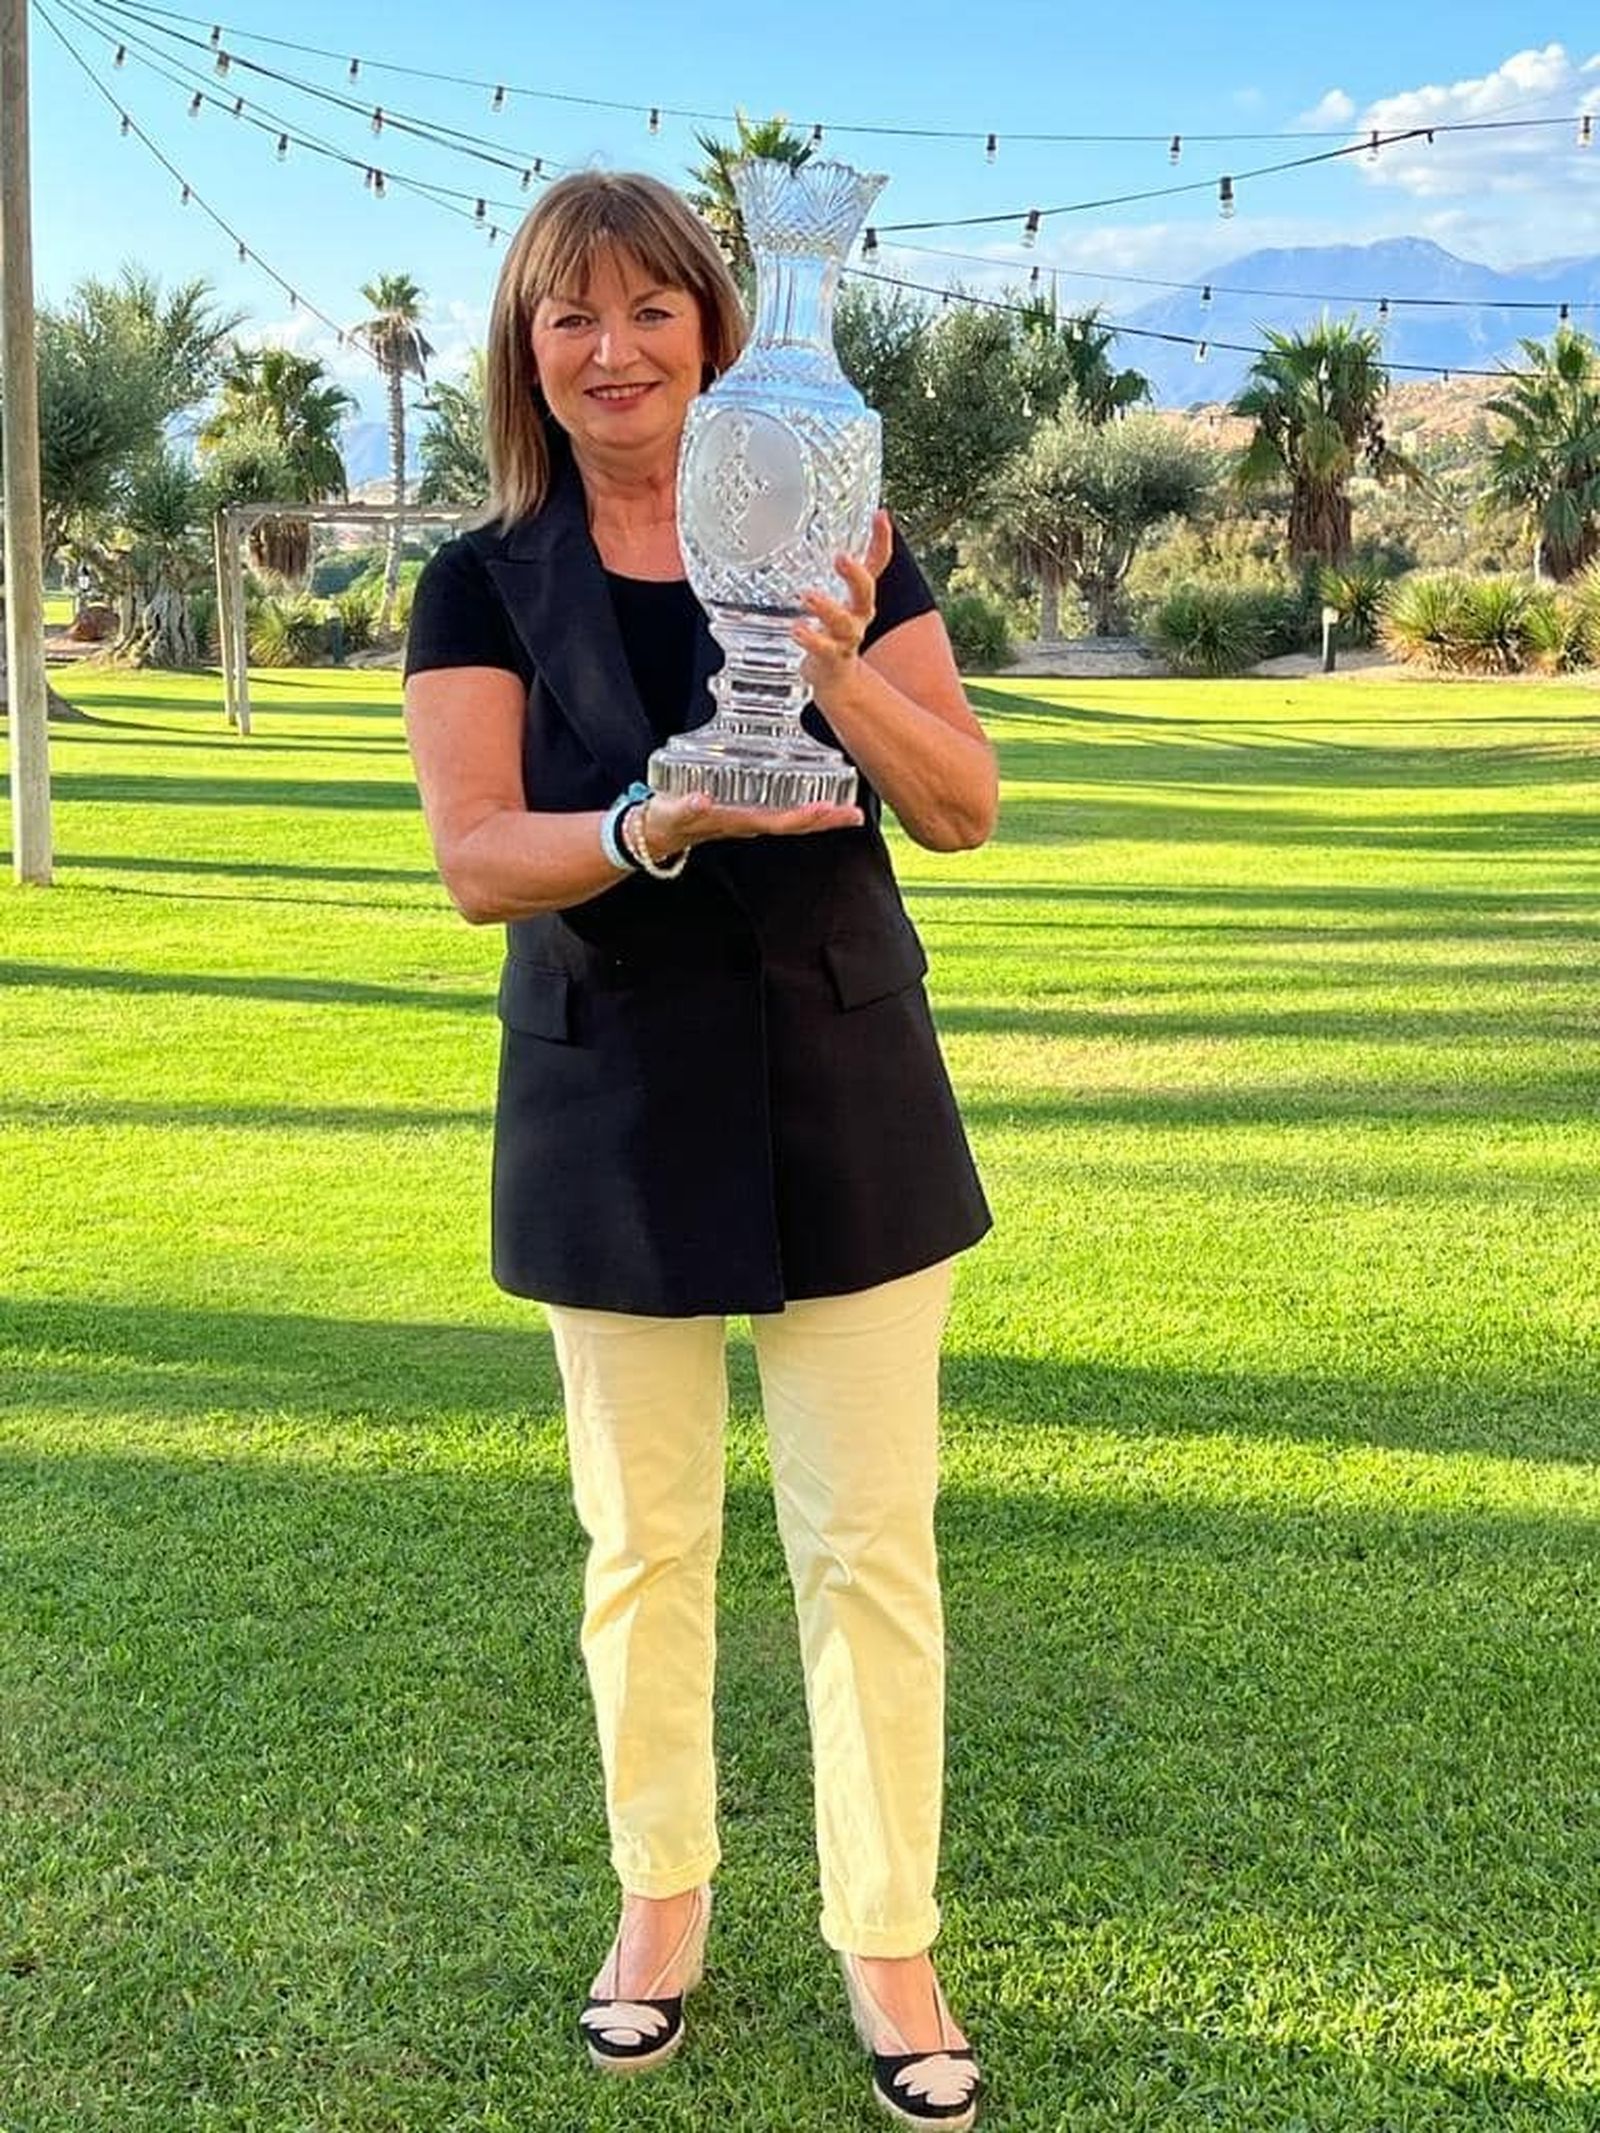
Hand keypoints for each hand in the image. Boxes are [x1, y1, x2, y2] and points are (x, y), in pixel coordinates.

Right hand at [642, 790, 861, 857]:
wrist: (657, 832)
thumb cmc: (665, 820)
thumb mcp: (670, 811)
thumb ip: (685, 807)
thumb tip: (702, 800)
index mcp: (738, 821)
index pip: (779, 821)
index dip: (804, 816)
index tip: (829, 810)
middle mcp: (750, 822)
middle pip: (796, 822)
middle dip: (826, 819)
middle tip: (857, 814)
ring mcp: (751, 818)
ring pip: (793, 817)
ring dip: (821, 815)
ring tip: (849, 809)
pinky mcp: (747, 811)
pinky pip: (782, 809)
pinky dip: (804, 805)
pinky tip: (820, 799)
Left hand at [792, 510, 893, 702]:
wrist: (837, 679)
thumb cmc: (832, 631)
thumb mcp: (835, 597)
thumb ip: (826, 572)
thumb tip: (806, 536)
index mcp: (861, 595)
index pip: (877, 563)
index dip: (882, 540)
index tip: (880, 515)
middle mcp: (859, 615)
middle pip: (866, 592)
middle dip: (856, 575)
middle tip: (841, 558)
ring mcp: (846, 638)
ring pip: (844, 623)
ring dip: (827, 609)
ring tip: (808, 596)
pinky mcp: (831, 658)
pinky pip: (824, 649)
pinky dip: (812, 639)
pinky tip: (798, 629)